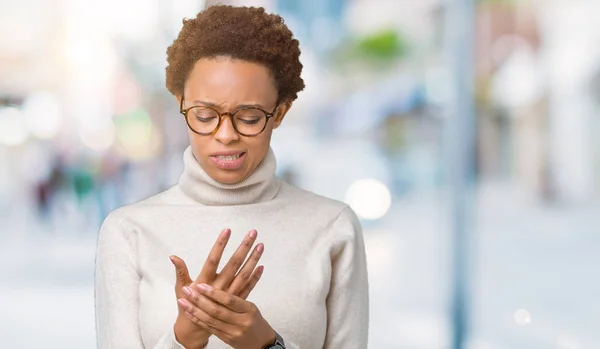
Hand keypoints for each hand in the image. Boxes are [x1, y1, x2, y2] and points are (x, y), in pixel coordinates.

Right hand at [170, 228, 264, 347]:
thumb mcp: (181, 288)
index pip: (213, 259)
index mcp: (204, 282)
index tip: (227, 230)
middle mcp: (219, 287)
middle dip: (243, 247)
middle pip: (233, 264)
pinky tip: (262, 265)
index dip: (220, 245)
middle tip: (252, 232)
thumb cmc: (188, 305)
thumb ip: (180, 271)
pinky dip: (255, 277)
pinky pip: (248, 288)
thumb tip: (173, 256)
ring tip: (260, 245)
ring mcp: (230, 295)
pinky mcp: (236, 302)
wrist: (196, 328)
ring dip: (253, 259)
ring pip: (244, 274)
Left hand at [179, 283, 275, 348]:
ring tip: (182, 300)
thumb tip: (228, 276)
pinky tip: (189, 313)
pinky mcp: (226, 339)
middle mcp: (241, 321)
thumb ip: (238, 296)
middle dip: (200, 300)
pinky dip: (198, 320)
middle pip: (217, 310)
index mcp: (249, 309)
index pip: (229, 300)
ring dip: (195, 310)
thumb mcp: (252, 307)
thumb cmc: (256, 321)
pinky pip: (210, 328)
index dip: (214, 293)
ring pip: (211, 320)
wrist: (261, 344)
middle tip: (187, 290)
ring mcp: (233, 332)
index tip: (201, 284)